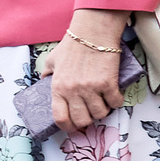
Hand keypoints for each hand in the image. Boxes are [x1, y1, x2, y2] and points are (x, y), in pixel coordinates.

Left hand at [51, 10, 130, 131]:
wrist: (92, 33)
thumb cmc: (72, 45)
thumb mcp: (52, 60)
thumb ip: (47, 74)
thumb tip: (43, 82)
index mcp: (58, 88)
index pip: (60, 118)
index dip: (67, 127)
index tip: (73, 127)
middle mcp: (73, 91)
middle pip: (82, 120)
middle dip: (87, 121)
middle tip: (90, 113)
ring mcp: (91, 88)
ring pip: (100, 114)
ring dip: (102, 111)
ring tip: (102, 103)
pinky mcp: (109, 83)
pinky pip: (115, 102)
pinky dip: (116, 101)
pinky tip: (113, 96)